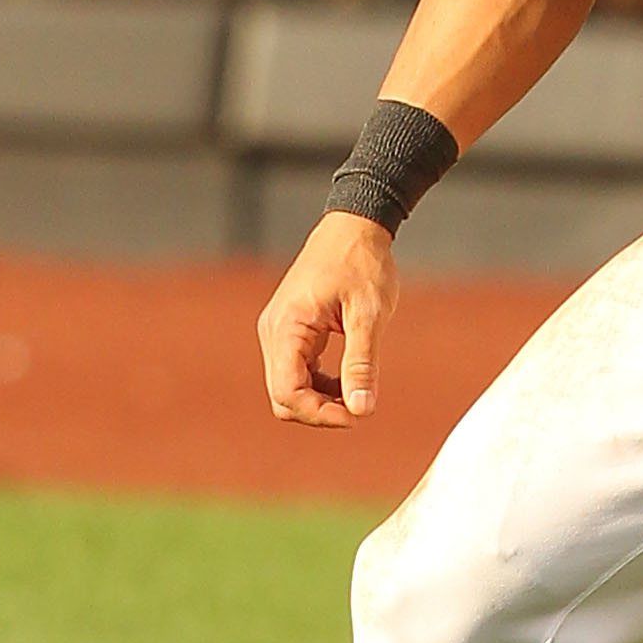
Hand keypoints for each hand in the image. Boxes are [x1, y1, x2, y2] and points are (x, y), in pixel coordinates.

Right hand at [257, 212, 401, 428]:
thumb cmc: (362, 263)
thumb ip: (362, 363)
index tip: (357, 415)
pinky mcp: (289, 331)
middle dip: (319, 411)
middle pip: (283, 397)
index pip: (288, 392)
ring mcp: (278, 331)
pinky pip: (295, 372)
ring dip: (320, 400)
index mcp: (287, 326)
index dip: (320, 414)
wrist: (354, 227)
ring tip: (357, 391)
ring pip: (287, 388)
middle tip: (359, 408)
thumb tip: (362, 409)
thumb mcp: (369, 315)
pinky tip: (347, 380)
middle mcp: (274, 331)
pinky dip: (319, 385)